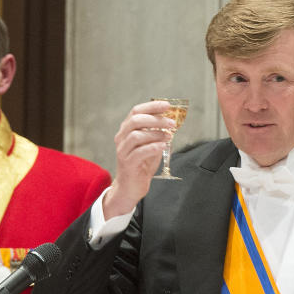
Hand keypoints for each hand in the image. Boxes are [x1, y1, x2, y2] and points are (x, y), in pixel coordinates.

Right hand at [104, 100, 176, 218]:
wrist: (130, 188)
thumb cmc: (141, 166)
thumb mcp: (150, 145)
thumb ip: (157, 134)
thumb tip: (170, 122)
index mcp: (126, 131)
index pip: (136, 111)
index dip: (152, 106)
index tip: (167, 105)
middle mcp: (121, 138)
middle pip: (136, 120)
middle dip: (156, 119)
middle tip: (172, 123)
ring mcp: (123, 151)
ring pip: (137, 135)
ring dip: (156, 133)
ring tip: (169, 136)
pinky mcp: (127, 163)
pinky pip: (139, 152)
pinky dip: (153, 147)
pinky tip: (163, 146)